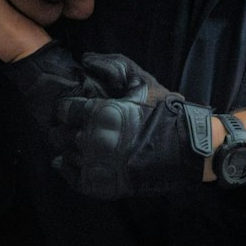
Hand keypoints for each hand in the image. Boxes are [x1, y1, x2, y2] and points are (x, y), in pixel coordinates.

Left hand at [46, 53, 212, 198]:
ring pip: (65, 154)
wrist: (185, 149)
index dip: (66, 108)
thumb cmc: (163, 113)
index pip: (63, 110)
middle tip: (73, 126)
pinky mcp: (100, 186)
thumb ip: (111, 66)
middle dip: (64, 127)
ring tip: (77, 143)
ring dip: (68, 147)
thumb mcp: (140, 82)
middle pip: (60, 133)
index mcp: (98, 113)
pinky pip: (72, 177)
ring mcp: (95, 165)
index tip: (71, 108)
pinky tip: (70, 162)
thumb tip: (85, 59)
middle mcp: (91, 140)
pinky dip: (68, 168)